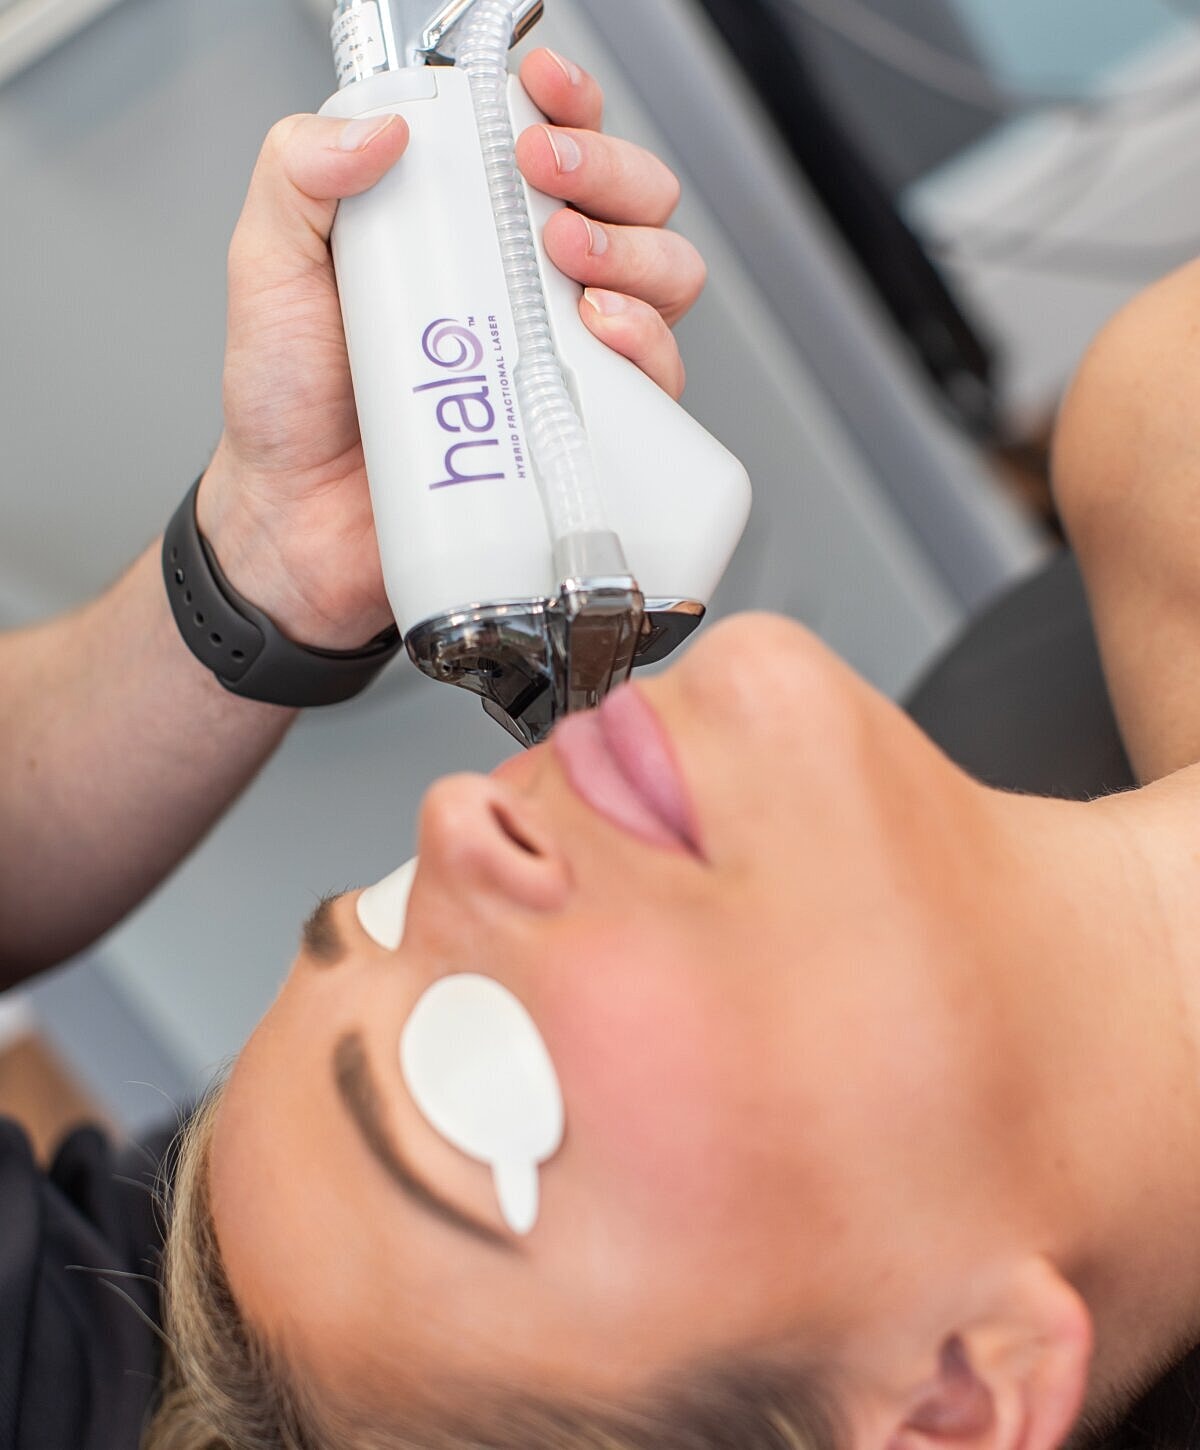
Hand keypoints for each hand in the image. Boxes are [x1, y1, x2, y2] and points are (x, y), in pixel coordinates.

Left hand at [200, 50, 705, 652]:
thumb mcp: (269, 266)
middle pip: (632, 199)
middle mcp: (528, 286)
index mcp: (466, 229)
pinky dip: (650, 344)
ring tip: (567, 259)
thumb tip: (381, 127)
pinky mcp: (581, 431)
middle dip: (608, 169)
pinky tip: (601, 334)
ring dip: (635, 251)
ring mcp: (562, 358)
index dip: (570, 102)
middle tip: (545, 177)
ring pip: (664, 277)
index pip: (552, 140)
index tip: (540, 91)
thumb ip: (298, 175)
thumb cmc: (289, 406)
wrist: (297, 525)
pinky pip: (656, 381)